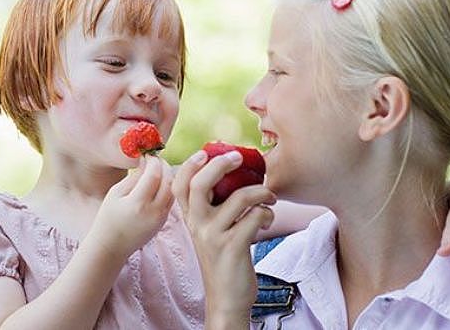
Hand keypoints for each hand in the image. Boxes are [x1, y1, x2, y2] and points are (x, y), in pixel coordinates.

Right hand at [86, 156, 174, 258]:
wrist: (111, 246)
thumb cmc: (108, 217)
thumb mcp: (116, 193)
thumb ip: (134, 177)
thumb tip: (147, 162)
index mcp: (137, 203)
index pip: (154, 174)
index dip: (153, 161)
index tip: (148, 155)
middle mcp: (153, 211)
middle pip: (168, 180)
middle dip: (164, 166)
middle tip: (156, 159)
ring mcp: (161, 218)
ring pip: (173, 189)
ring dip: (169, 175)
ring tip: (158, 169)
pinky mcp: (164, 221)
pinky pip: (171, 199)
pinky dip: (168, 187)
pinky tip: (160, 182)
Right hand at [173, 150, 276, 324]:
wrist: (227, 298)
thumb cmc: (224, 259)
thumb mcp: (210, 231)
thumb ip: (213, 207)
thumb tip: (232, 174)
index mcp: (191, 218)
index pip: (179, 184)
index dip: (190, 164)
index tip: (206, 151)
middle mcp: (198, 225)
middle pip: (200, 184)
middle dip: (221, 164)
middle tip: (240, 158)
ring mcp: (214, 236)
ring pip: (240, 197)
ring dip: (262, 192)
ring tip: (270, 198)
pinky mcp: (233, 247)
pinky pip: (255, 216)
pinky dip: (267, 213)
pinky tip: (267, 219)